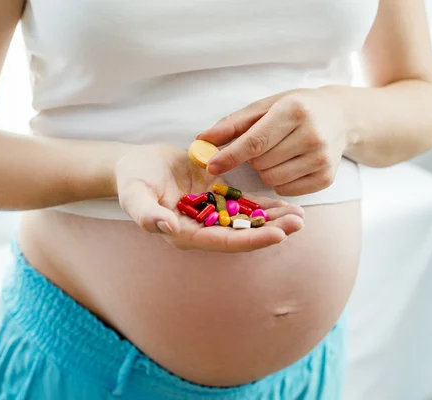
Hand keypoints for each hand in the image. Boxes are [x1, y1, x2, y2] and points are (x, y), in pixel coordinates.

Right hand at [116, 144, 304, 251]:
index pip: (222, 241)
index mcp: (185, 233)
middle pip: (241, 234)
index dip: (250, 240)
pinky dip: (264, 205)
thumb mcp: (133, 195)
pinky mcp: (217, 196)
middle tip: (299, 223)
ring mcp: (211, 213)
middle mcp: (202, 227)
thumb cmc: (131, 180)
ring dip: (273, 219)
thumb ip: (147, 213)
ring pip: (247, 220)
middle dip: (270, 230)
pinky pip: (244, 203)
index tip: (277, 235)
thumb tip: (167, 227)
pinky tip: (286, 204)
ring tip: (300, 215)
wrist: (136, 164)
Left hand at [198, 88, 348, 195]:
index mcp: (294, 111)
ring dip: (265, 171)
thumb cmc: (295, 109)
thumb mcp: (264, 107)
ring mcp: (322, 159)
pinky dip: (280, 181)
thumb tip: (201, 140)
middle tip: (265, 145)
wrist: (340, 117)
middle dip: (253, 159)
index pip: (255, 142)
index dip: (230, 156)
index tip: (211, 166)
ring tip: (279, 153)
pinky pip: (286, 190)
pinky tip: (291, 164)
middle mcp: (312, 135)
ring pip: (271, 180)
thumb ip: (232, 124)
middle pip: (261, 164)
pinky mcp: (327, 178)